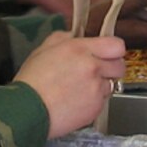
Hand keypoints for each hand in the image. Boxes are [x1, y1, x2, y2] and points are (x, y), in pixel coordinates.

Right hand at [12, 30, 127, 136]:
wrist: (27, 111)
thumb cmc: (31, 81)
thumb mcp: (43, 49)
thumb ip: (63, 38)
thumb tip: (74, 35)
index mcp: (80, 50)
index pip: (116, 45)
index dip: (113, 50)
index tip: (107, 54)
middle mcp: (92, 68)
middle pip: (119, 66)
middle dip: (110, 68)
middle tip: (96, 72)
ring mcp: (96, 89)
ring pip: (112, 84)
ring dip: (101, 85)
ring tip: (81, 89)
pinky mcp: (96, 109)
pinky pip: (102, 101)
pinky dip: (93, 101)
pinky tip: (77, 101)